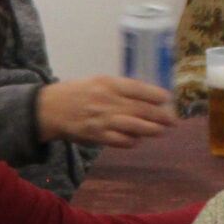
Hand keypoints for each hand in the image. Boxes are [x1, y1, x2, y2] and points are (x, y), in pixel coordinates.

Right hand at [36, 74, 175, 146]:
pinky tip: (138, 140)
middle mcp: (107, 101)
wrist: (51, 108)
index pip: (139, 89)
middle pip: (141, 109)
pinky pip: (120, 141)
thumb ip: (119, 88)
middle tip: (173, 120)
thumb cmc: (78, 93)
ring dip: (151, 130)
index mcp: (109, 84)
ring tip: (161, 131)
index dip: (157, 95)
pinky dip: (132, 141)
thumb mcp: (98, 81)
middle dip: (161, 116)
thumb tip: (146, 96)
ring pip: (134, 126)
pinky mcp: (96, 135)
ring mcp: (102, 119)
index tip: (168, 99)